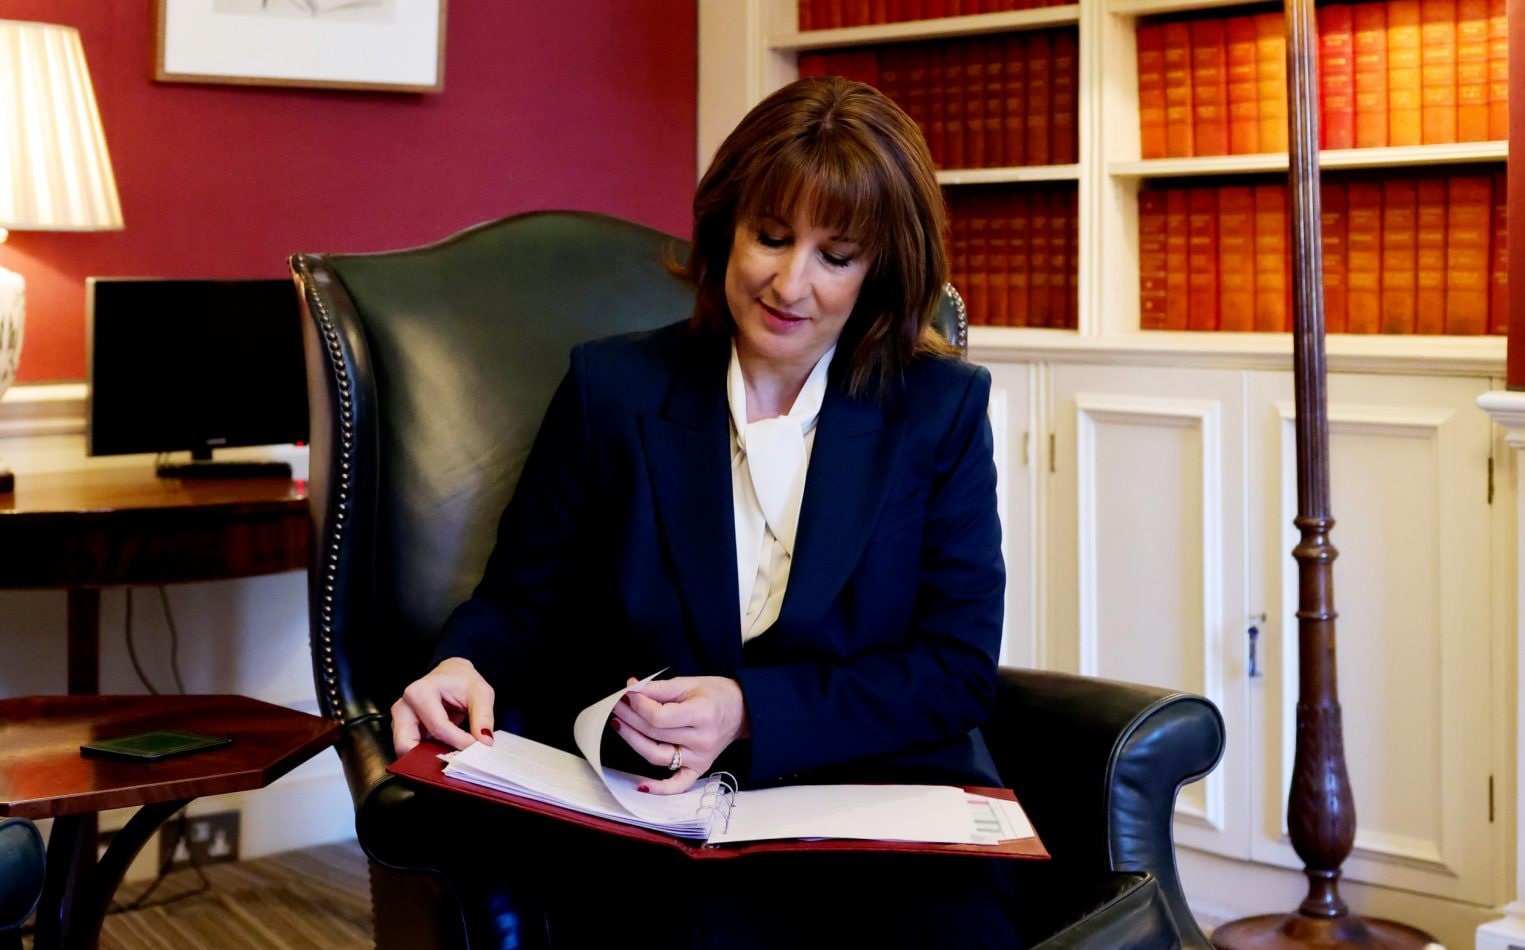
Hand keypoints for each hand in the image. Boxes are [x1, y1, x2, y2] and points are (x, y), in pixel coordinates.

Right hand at [391, 657, 494, 756]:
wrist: (451, 676)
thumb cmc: (462, 681)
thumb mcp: (481, 693)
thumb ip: (483, 717)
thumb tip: (484, 743)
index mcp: (419, 692)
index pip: (438, 727)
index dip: (459, 741)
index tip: (477, 747)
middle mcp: (403, 707)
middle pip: (407, 745)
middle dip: (431, 757)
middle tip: (457, 758)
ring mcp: (400, 721)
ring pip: (406, 752)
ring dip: (428, 759)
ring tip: (452, 756)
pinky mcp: (403, 732)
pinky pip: (412, 752)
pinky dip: (427, 757)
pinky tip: (445, 753)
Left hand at [610, 676, 748, 794]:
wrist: (742, 710)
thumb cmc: (715, 694)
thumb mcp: (689, 683)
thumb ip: (659, 688)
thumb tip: (631, 689)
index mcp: (702, 714)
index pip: (659, 717)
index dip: (638, 706)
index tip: (626, 694)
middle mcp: (702, 740)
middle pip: (654, 734)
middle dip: (630, 718)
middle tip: (615, 705)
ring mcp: (700, 758)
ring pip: (657, 756)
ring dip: (633, 741)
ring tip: (619, 724)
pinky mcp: (699, 769)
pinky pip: (678, 784)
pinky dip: (659, 789)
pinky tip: (641, 786)